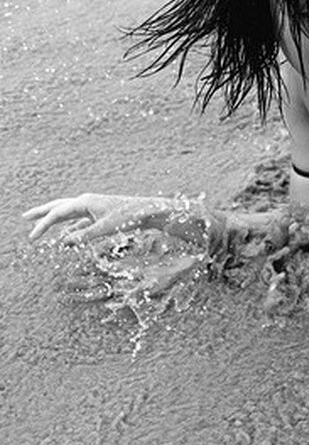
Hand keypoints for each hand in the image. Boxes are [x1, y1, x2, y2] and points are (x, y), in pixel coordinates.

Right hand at [22, 193, 184, 244]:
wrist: (148, 211)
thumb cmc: (128, 217)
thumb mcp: (105, 228)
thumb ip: (84, 236)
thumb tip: (64, 243)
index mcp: (85, 202)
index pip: (57, 213)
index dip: (43, 225)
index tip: (32, 237)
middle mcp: (86, 202)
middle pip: (58, 207)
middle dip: (41, 213)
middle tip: (24, 217)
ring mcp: (93, 207)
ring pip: (68, 213)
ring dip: (54, 220)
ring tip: (40, 225)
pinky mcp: (100, 214)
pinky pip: (80, 221)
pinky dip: (70, 228)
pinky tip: (65, 236)